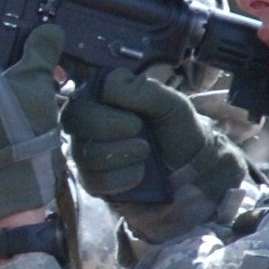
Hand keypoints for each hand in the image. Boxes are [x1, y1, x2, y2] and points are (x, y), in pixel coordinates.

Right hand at [62, 73, 247, 242]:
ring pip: (84, 153)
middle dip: (112, 127)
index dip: (103, 109)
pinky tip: (139, 173)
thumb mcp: (171, 103)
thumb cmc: (179, 131)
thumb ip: (142, 90)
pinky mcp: (94, 184)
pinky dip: (123, 178)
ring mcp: (88, 156)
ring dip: (122, 153)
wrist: (194, 170)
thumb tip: (108, 84)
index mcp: (103, 102)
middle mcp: (88, 127)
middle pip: (75, 122)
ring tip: (145, 153)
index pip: (78, 99)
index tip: (135, 116)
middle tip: (140, 131)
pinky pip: (93, 181)